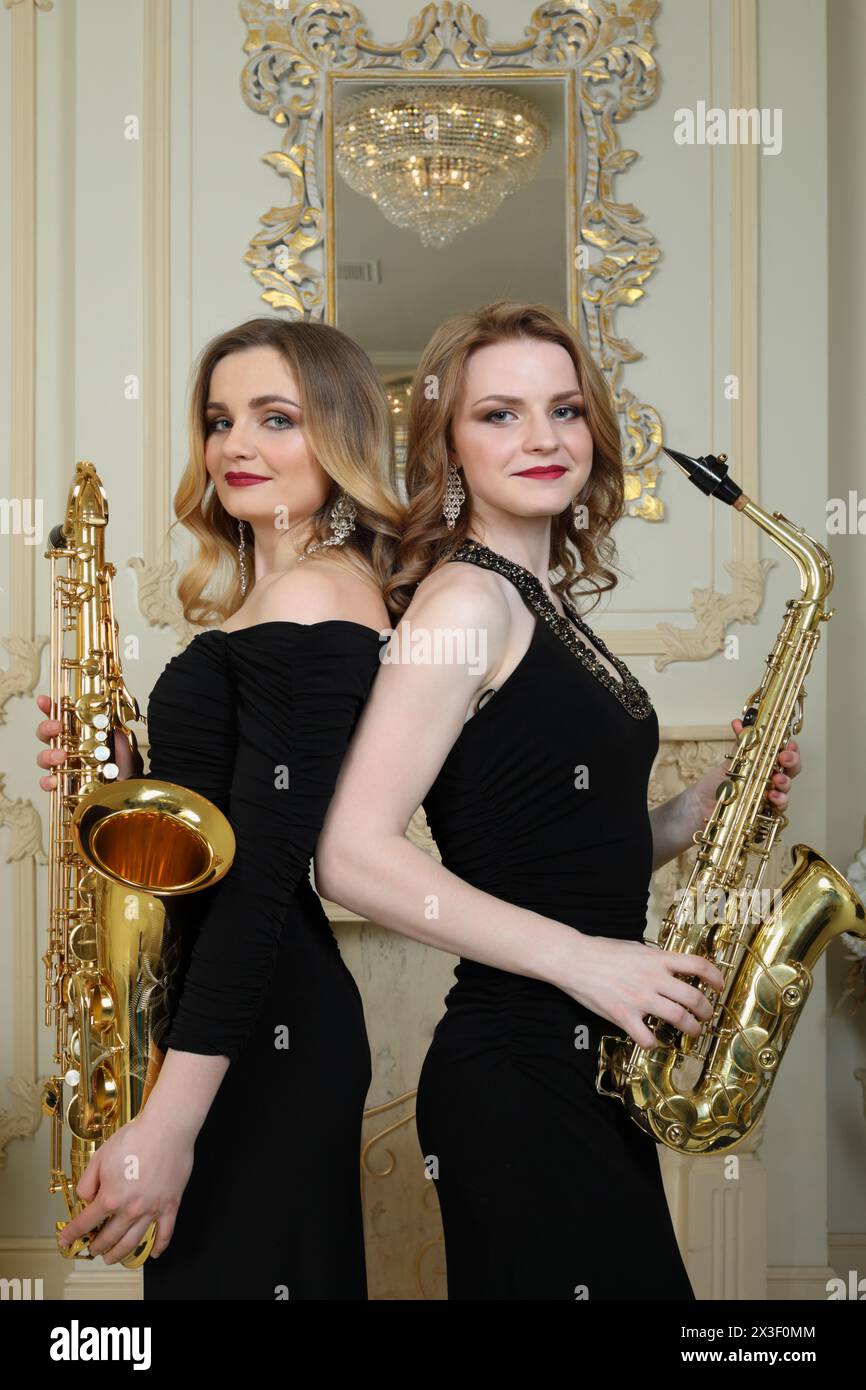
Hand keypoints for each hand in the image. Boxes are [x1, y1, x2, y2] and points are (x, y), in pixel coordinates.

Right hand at [35, 692, 141, 790]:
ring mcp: (64, 766)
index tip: (44, 701)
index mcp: (80, 734)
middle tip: (57, 727)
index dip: (50, 707)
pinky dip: (48, 781)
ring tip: (60, 757)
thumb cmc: (124, 767)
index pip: (61, 717)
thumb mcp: (124, 746)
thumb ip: (117, 734)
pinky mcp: (64, 785)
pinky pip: (48, 782)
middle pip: (47, 734)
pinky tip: (54, 781)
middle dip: (47, 728)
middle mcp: (69, 748)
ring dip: (48, 755)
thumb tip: (112, 724)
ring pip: (44, 757)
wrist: (127, 789)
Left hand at [56, 1108, 193, 1263]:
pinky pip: (165, 1233)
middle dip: (97, 1247)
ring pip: (133, 1242)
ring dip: (119, 1254)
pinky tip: (154, 1253)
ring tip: (112, 1258)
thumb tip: (86, 1198)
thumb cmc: (135, 1138)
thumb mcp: (100, 1157)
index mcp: (110, 1198)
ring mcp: (151, 1210)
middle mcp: (130, 1209)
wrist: (166, 1129)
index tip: (66, 1240)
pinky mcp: (170, 1205)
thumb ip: (87, 1182)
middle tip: (93, 1250)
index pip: (86, 1222)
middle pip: (109, 1237)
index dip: (73, 1233)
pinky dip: (159, 1246)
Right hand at [563, 934, 725, 1049]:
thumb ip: (656, 960)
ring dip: (692, 1028)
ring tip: (692, 1030)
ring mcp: (640, 998)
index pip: (698, 965)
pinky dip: (654, 1042)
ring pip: (679, 1019)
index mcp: (657, 959)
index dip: (715, 977)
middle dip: (706, 1010)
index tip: (718, 986)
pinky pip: (647, 1038)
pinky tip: (652, 1040)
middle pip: (694, 997)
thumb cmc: (602, 951)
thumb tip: (673, 968)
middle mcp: (653, 979)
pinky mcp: (624, 1015)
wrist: (574, 959)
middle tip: (705, 1015)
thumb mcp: (635, 948)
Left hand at [689, 717, 800, 828]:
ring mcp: (769, 796)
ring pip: (786, 788)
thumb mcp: (731, 762)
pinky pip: (779, 808)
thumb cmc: (717, 783)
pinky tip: (772, 796)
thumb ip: (740, 745)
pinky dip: (779, 801)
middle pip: (791, 769)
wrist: (702, 804)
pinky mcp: (765, 812)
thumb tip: (739, 722)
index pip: (784, 753)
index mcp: (765, 764)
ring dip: (785, 782)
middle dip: (792, 761)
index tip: (789, 744)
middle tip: (785, 758)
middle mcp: (770, 779)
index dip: (791, 748)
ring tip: (777, 779)